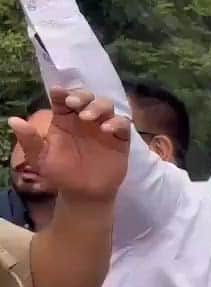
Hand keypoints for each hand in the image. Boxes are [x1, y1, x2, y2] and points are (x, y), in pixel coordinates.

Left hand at [8, 88, 129, 202]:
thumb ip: (30, 140)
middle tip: (73, 102)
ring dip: (98, 107)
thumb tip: (12, 120)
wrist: (83, 193)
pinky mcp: (120, 138)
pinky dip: (117, 123)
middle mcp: (84, 119)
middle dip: (81, 95)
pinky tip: (106, 130)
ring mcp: (103, 127)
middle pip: (86, 97)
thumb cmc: (60, 173)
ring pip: (106, 105)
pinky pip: (122, 124)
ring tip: (88, 117)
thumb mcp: (40, 158)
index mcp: (64, 120)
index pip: (63, 99)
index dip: (61, 92)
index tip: (57, 92)